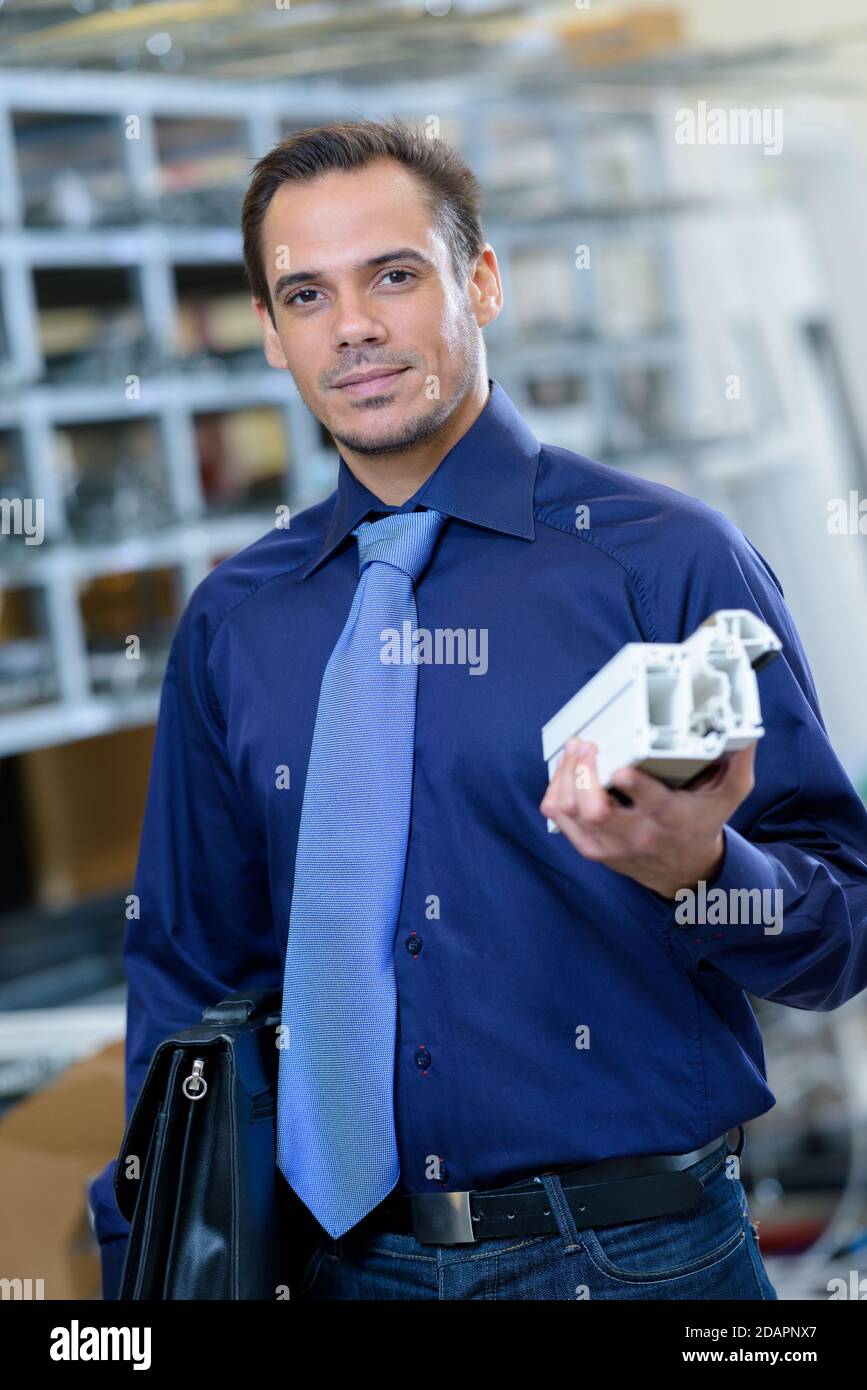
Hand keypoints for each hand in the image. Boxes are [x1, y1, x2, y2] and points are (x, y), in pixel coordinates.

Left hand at [539, 739, 756, 899]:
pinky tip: (566, 771)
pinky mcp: (590, 847)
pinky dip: (556, 790)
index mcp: (671, 818)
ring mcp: (609, 844)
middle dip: (584, 773)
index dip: (633, 786)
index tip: (621, 768)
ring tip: (575, 750)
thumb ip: (737, 761)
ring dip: (567, 776)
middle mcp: (637, 834)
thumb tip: (745, 727)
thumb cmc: (701, 822)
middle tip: (586, 744)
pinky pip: (559, 817)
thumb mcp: (729, 795)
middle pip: (596, 809)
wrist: (684, 871)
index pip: (651, 806)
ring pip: (572, 811)